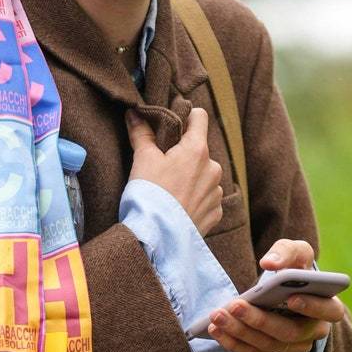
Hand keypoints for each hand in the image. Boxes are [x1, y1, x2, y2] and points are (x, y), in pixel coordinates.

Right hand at [126, 105, 224, 236]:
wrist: (158, 237)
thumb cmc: (150, 195)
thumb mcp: (142, 160)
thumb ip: (141, 133)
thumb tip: (134, 113)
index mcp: (197, 149)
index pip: (200, 117)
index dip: (186, 117)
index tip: (174, 125)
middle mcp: (213, 168)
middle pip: (200, 150)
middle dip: (185, 155)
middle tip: (165, 168)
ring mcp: (217, 192)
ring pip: (205, 176)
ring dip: (192, 179)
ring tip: (171, 192)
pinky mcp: (216, 213)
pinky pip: (207, 199)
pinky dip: (195, 200)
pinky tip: (179, 207)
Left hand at [205, 239, 350, 351]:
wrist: (283, 289)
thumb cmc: (293, 268)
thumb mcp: (295, 252)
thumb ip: (286, 251)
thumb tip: (269, 263)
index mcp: (329, 307)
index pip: (329, 311)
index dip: (312, 307)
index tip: (292, 298)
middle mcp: (314, 332)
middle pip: (289, 333)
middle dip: (259, 320)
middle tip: (235, 305)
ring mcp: (294, 347)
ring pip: (267, 345)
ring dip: (240, 332)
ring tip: (217, 316)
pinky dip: (233, 343)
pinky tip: (215, 329)